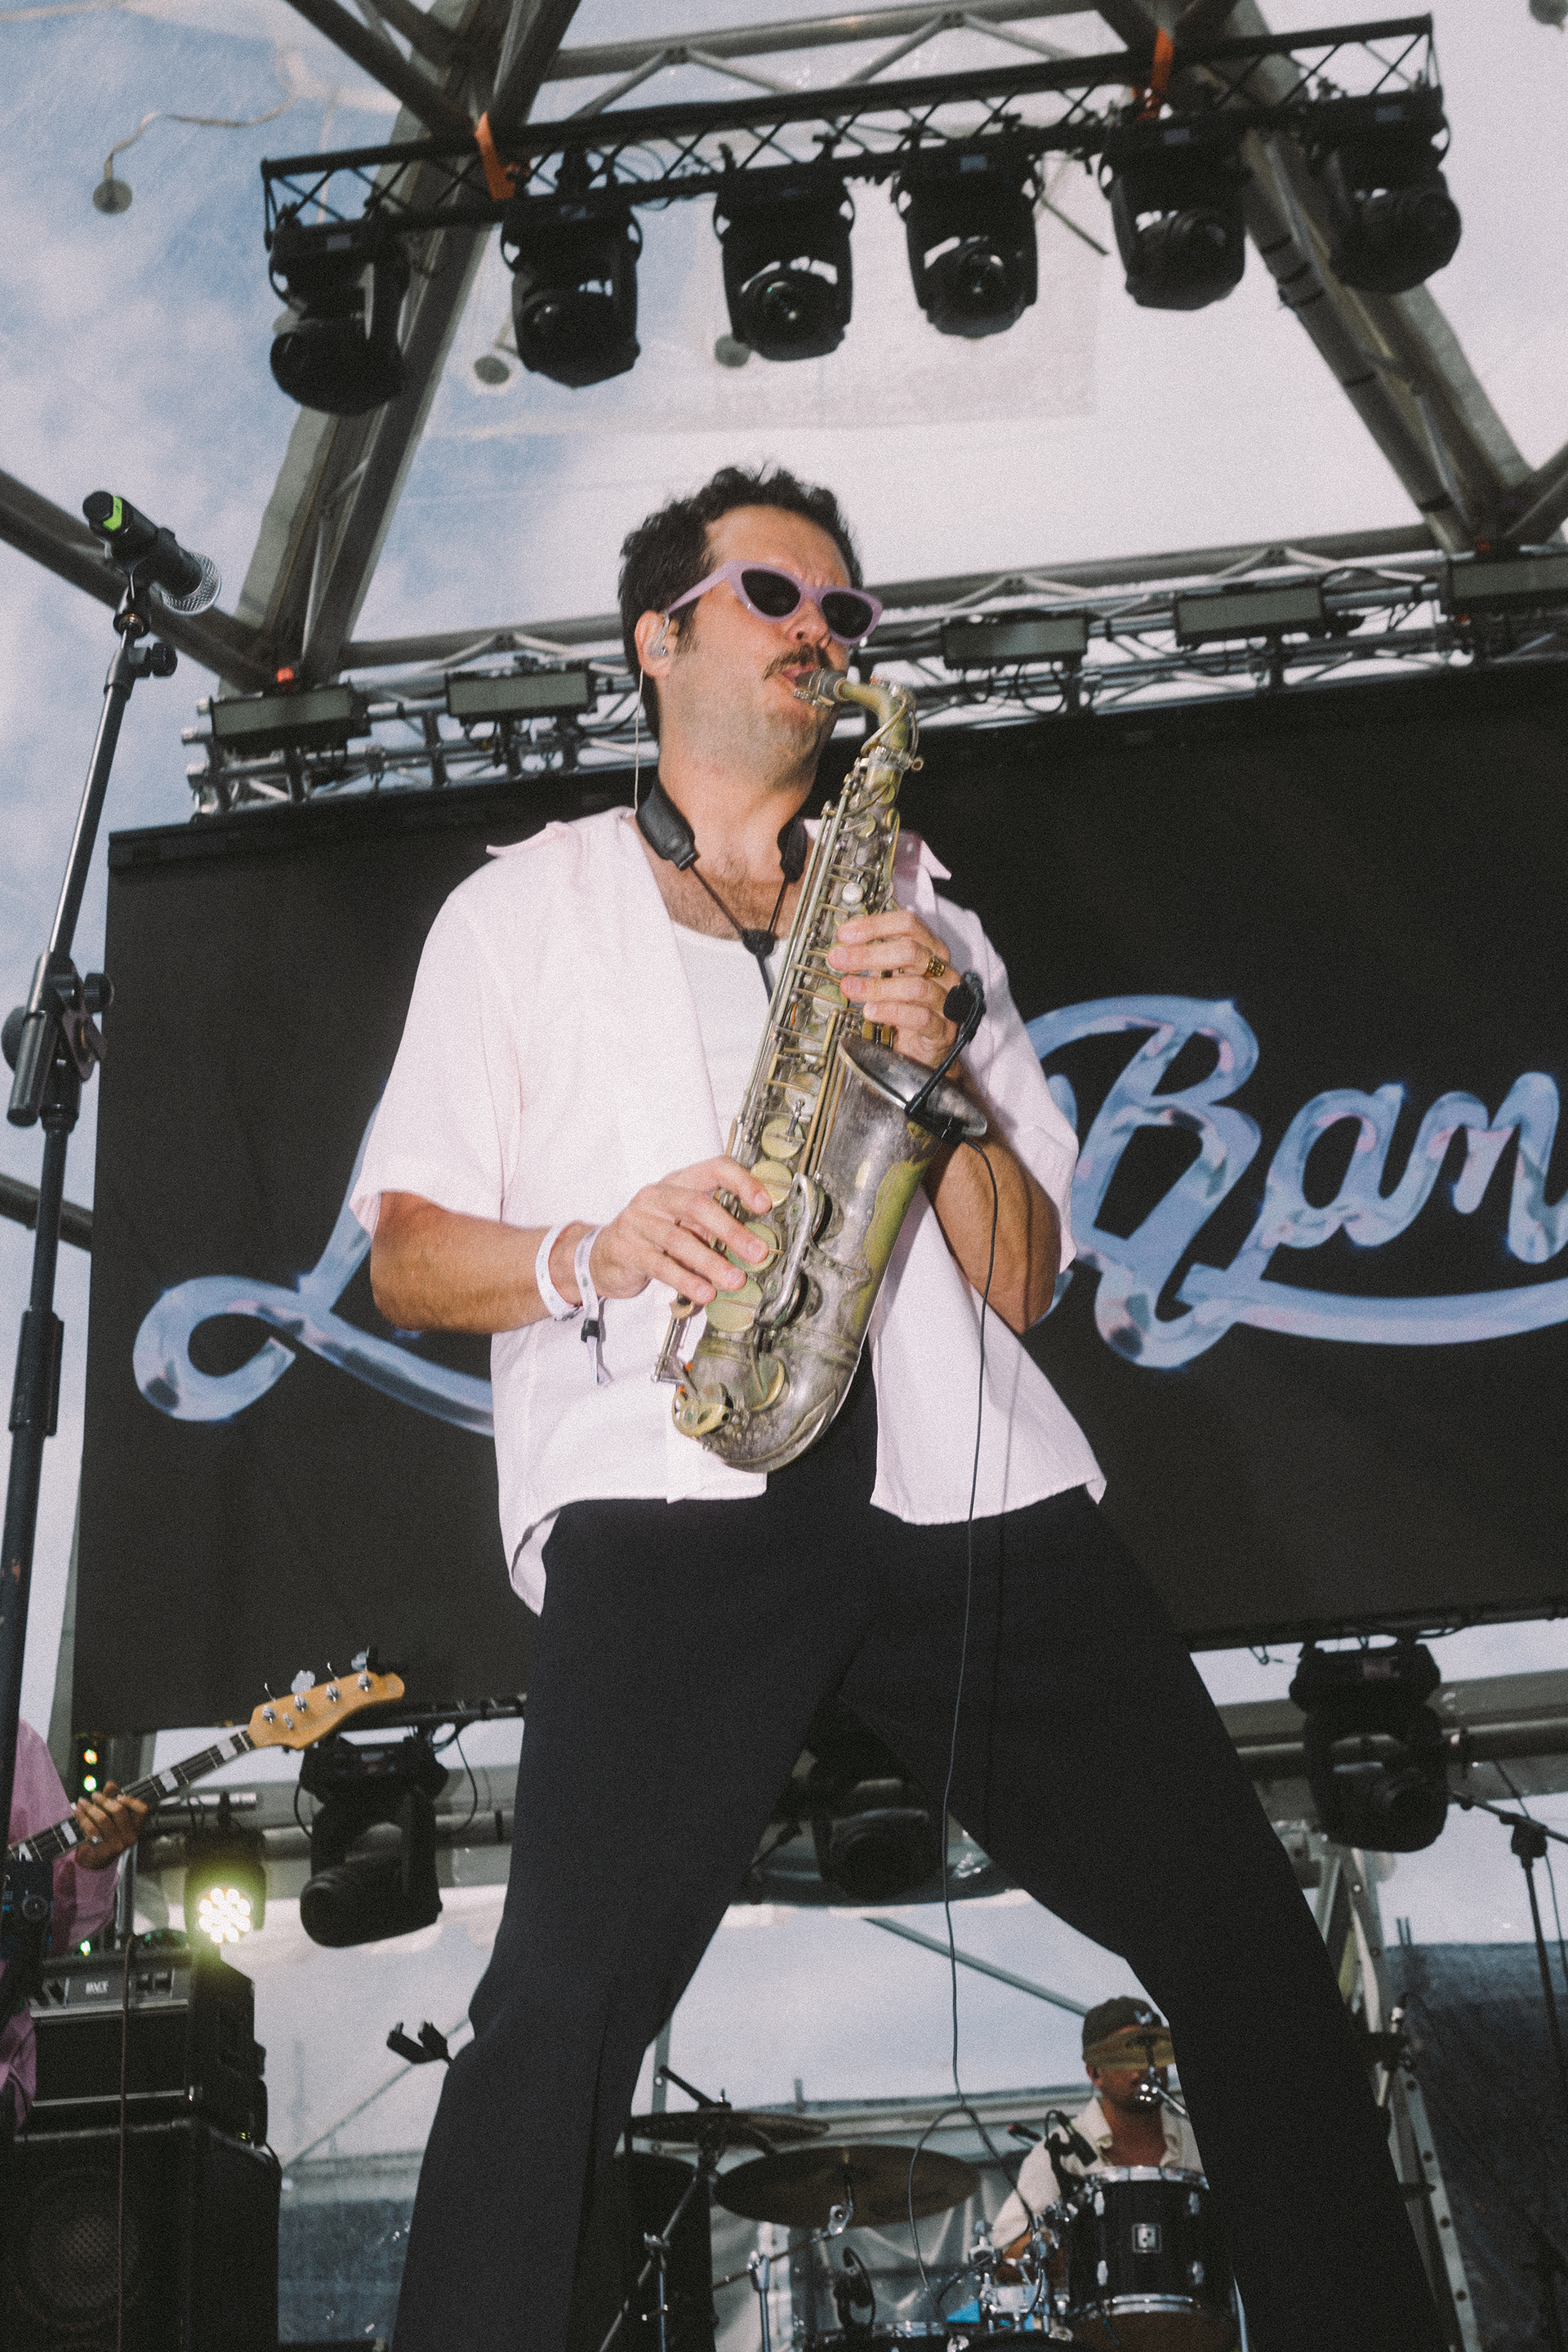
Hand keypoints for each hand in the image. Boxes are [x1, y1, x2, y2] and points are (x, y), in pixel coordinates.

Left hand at [72, 1781, 147, 1868]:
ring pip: (104, 1819)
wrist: (95, 1859)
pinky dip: (83, 1818)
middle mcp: (131, 1837)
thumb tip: (111, 1784)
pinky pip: (92, 1830)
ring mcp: (118, 1845)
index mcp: (137, 1827)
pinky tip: (78, 1811)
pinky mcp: (104, 1850)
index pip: (143, 1810)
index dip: (132, 1801)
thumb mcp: (111, 1817)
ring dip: (90, 1808)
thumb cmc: (105, 1834)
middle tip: (94, 1795)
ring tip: (82, 1802)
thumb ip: (112, 1799)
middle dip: (104, 1800)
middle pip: (119, 1811)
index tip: (119, 1795)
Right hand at [561, 1158, 775, 1308]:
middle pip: (697, 1205)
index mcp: (677, 1183)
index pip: (714, 1168)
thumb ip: (713, 1227)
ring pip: (679, 1239)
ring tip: (735, 1280)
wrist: (600, 1257)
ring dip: (712, 1262)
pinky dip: (686, 1280)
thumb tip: (756, 1243)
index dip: (742, 1183)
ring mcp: (638, 1222)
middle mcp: (657, 1197)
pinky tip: (704, 1292)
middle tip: (757, 1253)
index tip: (765, 1204)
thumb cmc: (651, 1237)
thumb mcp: (683, 1222)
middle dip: (731, 1231)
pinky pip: (660, 1266)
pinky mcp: (626, 1250)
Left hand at [827, 907, 958, 1071]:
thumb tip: (841, 948)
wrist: (923, 1051)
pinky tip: (870, 1012)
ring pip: (915, 986)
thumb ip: (872, 961)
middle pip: (910, 951)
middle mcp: (942, 971)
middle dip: (869, 954)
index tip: (845, 935)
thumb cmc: (907, 1007)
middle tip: (838, 959)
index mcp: (931, 950)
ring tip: (849, 988)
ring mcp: (945, 1000)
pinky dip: (891, 1012)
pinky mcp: (942, 1029)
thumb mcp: (890, 977)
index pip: (908, 925)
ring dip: (876, 986)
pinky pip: (919, 1017)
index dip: (874, 926)